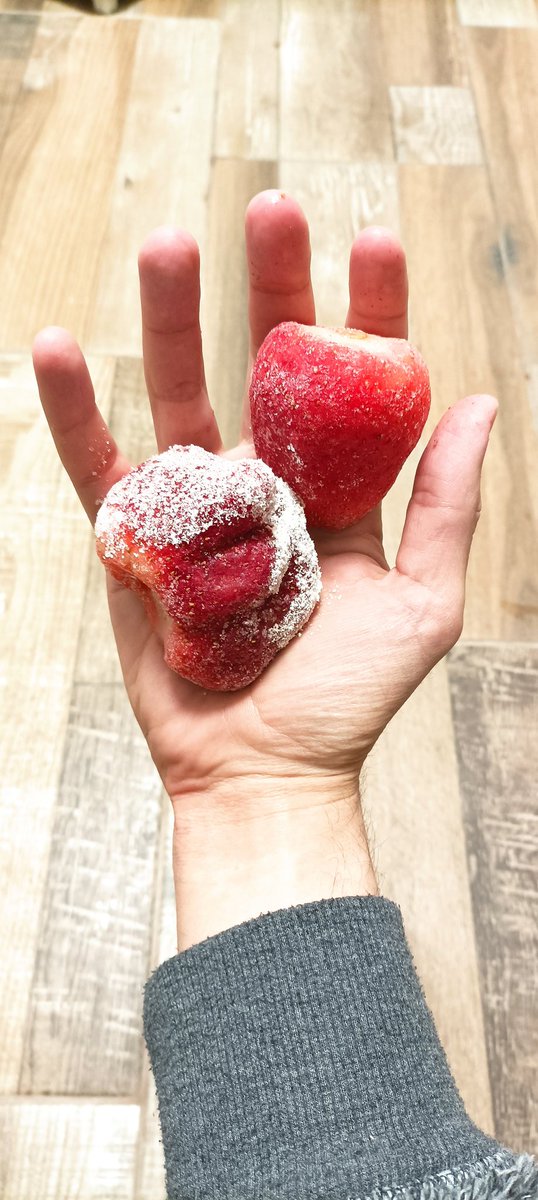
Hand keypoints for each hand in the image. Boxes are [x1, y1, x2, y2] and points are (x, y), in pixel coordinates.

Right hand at [33, 191, 495, 820]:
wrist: (264, 773)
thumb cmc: (347, 701)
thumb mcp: (424, 605)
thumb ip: (449, 507)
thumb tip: (480, 402)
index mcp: (338, 493)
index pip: (356, 386)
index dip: (367, 311)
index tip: (374, 240)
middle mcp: (267, 484)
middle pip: (263, 367)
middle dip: (270, 287)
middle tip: (273, 207)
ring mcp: (197, 507)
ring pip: (177, 395)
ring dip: (169, 320)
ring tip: (165, 242)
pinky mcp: (134, 542)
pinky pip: (98, 467)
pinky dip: (72, 412)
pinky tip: (55, 347)